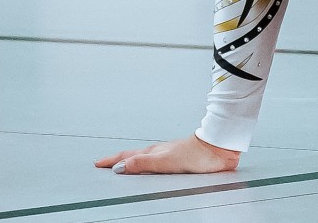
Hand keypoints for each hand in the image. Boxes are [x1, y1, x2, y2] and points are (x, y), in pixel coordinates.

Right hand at [94, 134, 240, 173]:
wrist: (218, 150)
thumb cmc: (195, 154)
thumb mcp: (164, 161)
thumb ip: (143, 164)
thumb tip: (120, 167)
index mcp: (154, 152)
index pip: (128, 157)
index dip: (113, 161)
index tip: (99, 163)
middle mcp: (160, 152)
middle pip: (134, 156)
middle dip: (118, 160)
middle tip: (106, 163)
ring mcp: (170, 155)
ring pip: (146, 157)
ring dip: (133, 161)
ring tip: (124, 164)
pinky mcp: (181, 160)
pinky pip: (157, 161)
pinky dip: (148, 164)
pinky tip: (153, 166)